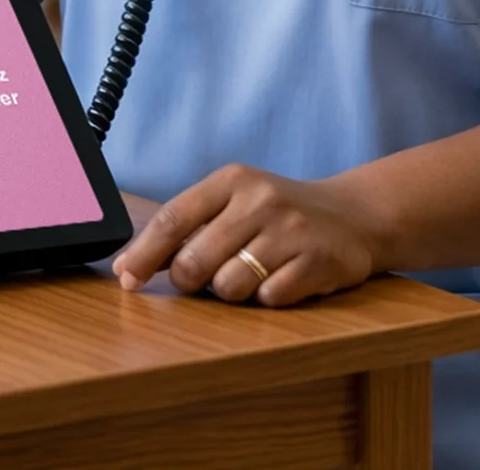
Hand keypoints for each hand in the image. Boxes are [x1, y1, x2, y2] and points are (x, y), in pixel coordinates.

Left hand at [112, 165, 381, 307]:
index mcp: (232, 180)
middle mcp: (260, 199)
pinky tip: (281, 280)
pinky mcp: (318, 261)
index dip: (144, 254)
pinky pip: (270, 299)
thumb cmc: (277, 214)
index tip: (126, 279)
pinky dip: (268, 299)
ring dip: (233, 292)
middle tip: (207, 277)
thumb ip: (187, 229)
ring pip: (229, 287)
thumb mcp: (234, 203)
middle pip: (195, 261)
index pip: (174, 218)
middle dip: (191, 281)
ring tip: (252, 275)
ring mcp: (291, 230)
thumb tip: (130, 267)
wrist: (353, 215)